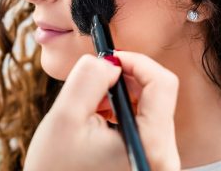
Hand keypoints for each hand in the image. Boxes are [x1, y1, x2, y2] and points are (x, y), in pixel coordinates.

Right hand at [23, 51, 179, 170]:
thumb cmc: (56, 169)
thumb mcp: (65, 116)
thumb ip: (90, 78)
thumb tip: (112, 62)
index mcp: (150, 146)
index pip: (162, 83)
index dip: (136, 61)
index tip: (110, 60)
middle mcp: (164, 157)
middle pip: (158, 92)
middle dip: (125, 79)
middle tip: (94, 86)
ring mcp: (160, 160)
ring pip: (152, 103)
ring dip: (122, 93)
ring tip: (93, 107)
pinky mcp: (152, 159)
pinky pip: (146, 119)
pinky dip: (124, 109)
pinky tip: (100, 118)